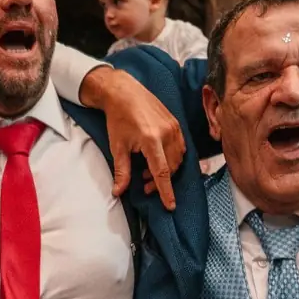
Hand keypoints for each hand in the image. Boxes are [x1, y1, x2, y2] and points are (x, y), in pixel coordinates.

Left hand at [81, 66, 184, 209]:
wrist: (124, 93)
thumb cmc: (119, 118)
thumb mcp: (118, 147)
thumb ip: (121, 171)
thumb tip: (118, 192)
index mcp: (152, 140)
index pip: (162, 172)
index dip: (166, 191)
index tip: (170, 205)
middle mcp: (167, 133)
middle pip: (171, 167)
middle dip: (160, 182)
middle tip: (144, 186)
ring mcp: (174, 127)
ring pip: (178, 158)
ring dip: (167, 170)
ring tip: (147, 172)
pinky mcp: (176, 123)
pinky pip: (180, 147)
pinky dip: (172, 158)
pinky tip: (157, 159)